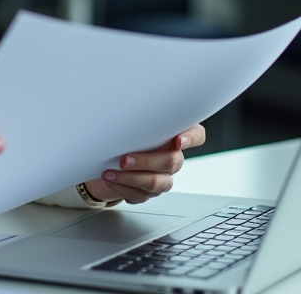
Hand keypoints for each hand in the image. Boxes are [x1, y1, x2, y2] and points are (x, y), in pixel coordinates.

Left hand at [83, 124, 205, 204]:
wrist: (104, 160)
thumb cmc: (120, 137)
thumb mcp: (128, 122)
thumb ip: (135, 117)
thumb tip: (121, 104)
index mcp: (171, 136)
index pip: (196, 135)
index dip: (192, 138)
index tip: (178, 141)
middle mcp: (172, 157)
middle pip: (172, 162)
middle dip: (146, 161)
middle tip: (125, 160)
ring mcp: (162, 176)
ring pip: (157, 183)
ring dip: (131, 178)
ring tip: (111, 173)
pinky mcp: (148, 192)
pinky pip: (141, 195)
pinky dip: (123, 189)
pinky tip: (111, 181)